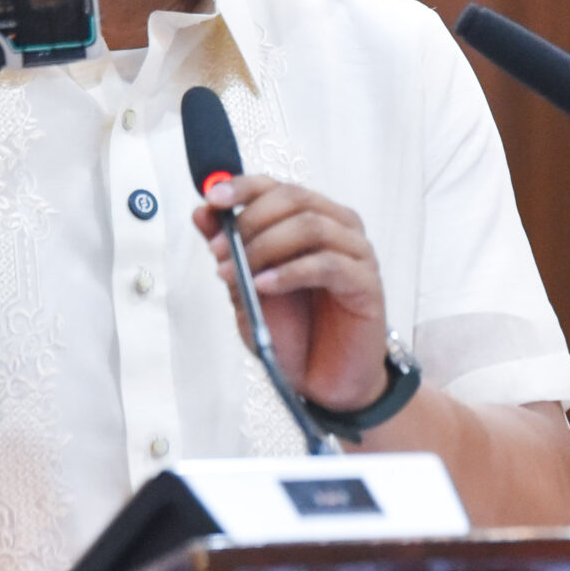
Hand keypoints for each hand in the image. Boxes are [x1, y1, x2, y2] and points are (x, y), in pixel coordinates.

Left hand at [191, 176, 389, 411]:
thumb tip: (202, 212)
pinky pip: (328, 265)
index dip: (244, 187)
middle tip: (217, 250)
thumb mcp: (246, 288)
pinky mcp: (367, 284)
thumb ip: (230, 250)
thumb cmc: (292, 332)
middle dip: (249, 222)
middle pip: (295, 199)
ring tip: (237, 274)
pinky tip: (263, 286)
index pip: (277, 187)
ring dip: (264, 247)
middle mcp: (338, 228)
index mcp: (311, 219)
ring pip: (311, 226)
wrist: (320, 382)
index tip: (213, 199)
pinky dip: (289, 273)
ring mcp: (356, 254)